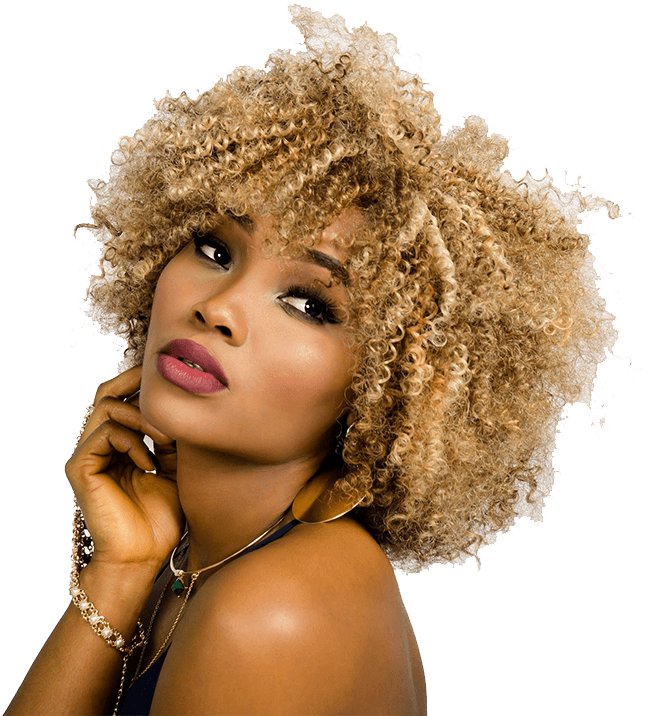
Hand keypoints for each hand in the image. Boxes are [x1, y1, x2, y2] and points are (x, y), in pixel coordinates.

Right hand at [65, 365, 183, 572]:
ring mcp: (88, 455)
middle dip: (134, 380)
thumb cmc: (160, 518)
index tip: (172, 377)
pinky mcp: (80, 467)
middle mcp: (100, 445)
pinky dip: (131, 441)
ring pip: (106, 406)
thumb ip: (173, 439)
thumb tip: (183, 406)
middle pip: (106, 392)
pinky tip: (150, 463)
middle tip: (162, 381)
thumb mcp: (176, 469)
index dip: (143, 383)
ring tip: (167, 440)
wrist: (142, 556)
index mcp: (120, 443)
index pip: (124, 398)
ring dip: (142, 416)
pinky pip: (104, 433)